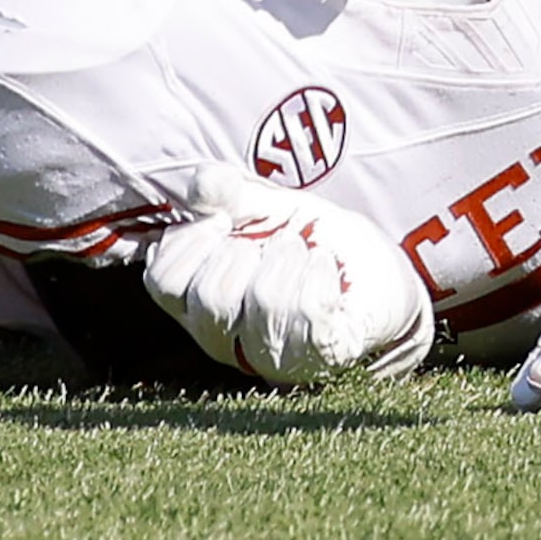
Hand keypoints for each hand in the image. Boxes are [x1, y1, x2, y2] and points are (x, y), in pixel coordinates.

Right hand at [139, 164, 432, 384]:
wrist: (378, 270)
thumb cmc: (309, 241)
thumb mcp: (266, 208)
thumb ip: (230, 194)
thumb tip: (200, 184)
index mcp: (198, 304)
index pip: (162, 282)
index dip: (191, 241)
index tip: (224, 221)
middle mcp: (225, 339)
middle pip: (210, 298)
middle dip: (247, 251)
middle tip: (273, 241)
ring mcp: (272, 355)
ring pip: (263, 302)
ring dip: (289, 257)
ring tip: (303, 251)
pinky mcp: (321, 354)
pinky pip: (310, 310)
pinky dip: (319, 272)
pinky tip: (324, 267)